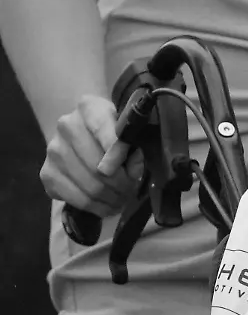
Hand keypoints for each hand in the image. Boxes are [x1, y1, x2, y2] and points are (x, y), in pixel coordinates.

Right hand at [40, 94, 143, 216]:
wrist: (80, 130)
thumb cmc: (112, 129)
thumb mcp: (127, 129)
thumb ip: (134, 144)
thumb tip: (131, 170)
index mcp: (89, 107)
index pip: (103, 130)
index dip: (118, 153)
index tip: (131, 172)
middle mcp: (66, 126)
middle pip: (96, 166)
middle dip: (120, 185)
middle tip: (131, 192)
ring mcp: (53, 151)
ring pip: (88, 185)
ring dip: (110, 199)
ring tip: (122, 201)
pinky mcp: (46, 174)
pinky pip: (73, 197)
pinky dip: (94, 207)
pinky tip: (107, 207)